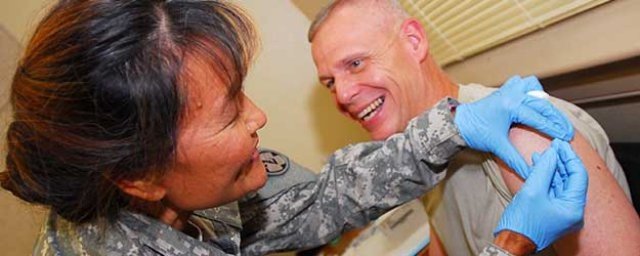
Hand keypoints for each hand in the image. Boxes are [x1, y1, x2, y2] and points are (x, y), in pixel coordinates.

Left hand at [454, 75, 573, 176]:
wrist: (457, 123)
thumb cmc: (475, 133)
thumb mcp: (497, 147)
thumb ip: (516, 160)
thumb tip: (530, 175)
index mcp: (511, 106)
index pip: (539, 118)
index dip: (555, 129)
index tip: (567, 138)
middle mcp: (511, 94)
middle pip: (542, 104)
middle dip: (556, 118)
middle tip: (567, 132)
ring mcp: (507, 90)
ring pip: (533, 88)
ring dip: (543, 100)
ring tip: (551, 117)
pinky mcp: (502, 90)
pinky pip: (521, 83)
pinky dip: (529, 90)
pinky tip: (533, 103)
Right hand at [494, 140, 588, 250]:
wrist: (510, 242)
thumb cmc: (522, 221)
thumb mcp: (533, 190)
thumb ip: (544, 169)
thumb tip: (552, 153)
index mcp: (573, 208)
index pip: (578, 175)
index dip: (569, 157)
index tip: (559, 143)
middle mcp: (573, 211)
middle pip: (571, 179)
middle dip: (561, 161)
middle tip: (553, 145)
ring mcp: (563, 212)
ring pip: (562, 183)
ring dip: (552, 168)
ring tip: (542, 154)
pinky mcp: (553, 212)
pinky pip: (554, 190)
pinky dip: (547, 178)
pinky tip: (538, 166)